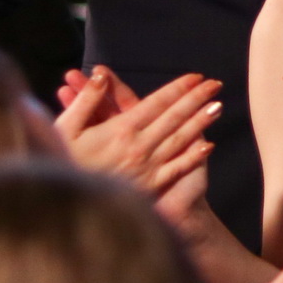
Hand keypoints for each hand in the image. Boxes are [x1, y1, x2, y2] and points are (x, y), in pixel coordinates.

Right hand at [56, 68, 218, 199]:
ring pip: (180, 139)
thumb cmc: (64, 164)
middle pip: (174, 117)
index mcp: (121, 130)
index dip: (177, 88)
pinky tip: (208, 146)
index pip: (157, 102)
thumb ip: (86, 100)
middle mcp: (140, 146)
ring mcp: (148, 167)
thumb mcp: (65, 128)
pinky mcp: (151, 186)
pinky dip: (193, 156)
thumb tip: (101, 75)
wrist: (68, 207)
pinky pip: (176, 168)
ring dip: (200, 122)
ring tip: (218, 107)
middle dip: (196, 98)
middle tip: (216, 84)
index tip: (196, 77)